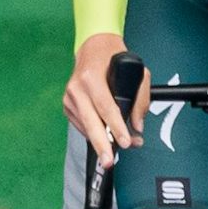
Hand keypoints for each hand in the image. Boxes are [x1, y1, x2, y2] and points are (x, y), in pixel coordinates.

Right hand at [63, 32, 146, 159]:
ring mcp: (69, 97)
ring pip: (86, 127)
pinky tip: (106, 135)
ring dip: (102, 140)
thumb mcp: (138, 71)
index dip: (116, 126)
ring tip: (118, 148)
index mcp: (91, 77)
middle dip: (102, 144)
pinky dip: (94, 133)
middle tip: (109, 161)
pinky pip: (82, 125)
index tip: (125, 141)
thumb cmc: (114, 58)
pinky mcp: (67, 105)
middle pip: (91, 122)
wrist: (93, 47)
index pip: (105, 106)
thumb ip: (141, 99)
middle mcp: (77, 88)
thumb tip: (137, 125)